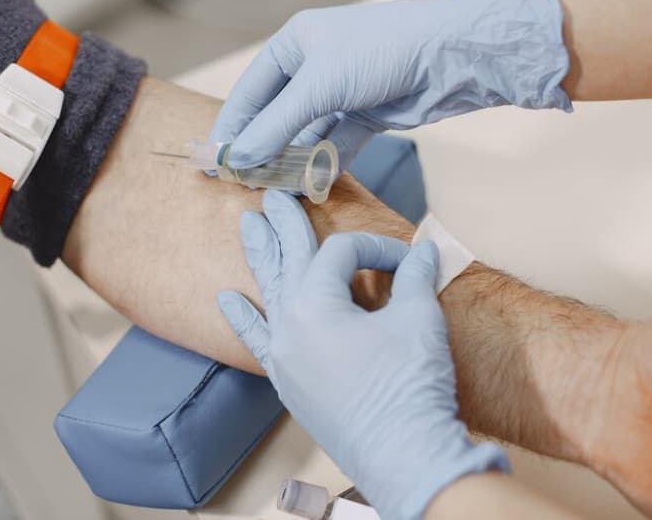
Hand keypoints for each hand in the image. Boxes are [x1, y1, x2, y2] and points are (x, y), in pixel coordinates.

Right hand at [209, 0, 569, 168]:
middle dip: (261, 148)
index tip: (214, 160)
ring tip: (272, 190)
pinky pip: (336, 143)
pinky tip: (310, 185)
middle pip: (277, 114)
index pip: (251, 91)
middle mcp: (316, 65)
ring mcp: (343, 91)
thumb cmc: (380, 52)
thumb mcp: (319, 87)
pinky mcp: (369, 114)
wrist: (450, 56)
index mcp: (295, 43)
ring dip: (292, 160)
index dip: (232, 126)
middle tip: (241, 182)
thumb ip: (276, 127)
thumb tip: (238, 160)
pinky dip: (324, 163)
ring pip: (307, 132)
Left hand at [217, 191, 507, 519]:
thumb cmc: (411, 386)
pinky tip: (225, 299)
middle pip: (289, 260)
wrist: (404, 456)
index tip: (409, 261)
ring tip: (247, 225)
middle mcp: (289, 325)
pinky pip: (256, 342)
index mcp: (316, 304)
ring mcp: (283, 355)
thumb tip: (426, 249)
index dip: (376, 248)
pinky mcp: (287, 381)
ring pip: (267, 293)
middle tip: (273, 195)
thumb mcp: (419, 320)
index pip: (341, 253)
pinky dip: (242, 318)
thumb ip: (415, 277)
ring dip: (260, 257)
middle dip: (286, 224)